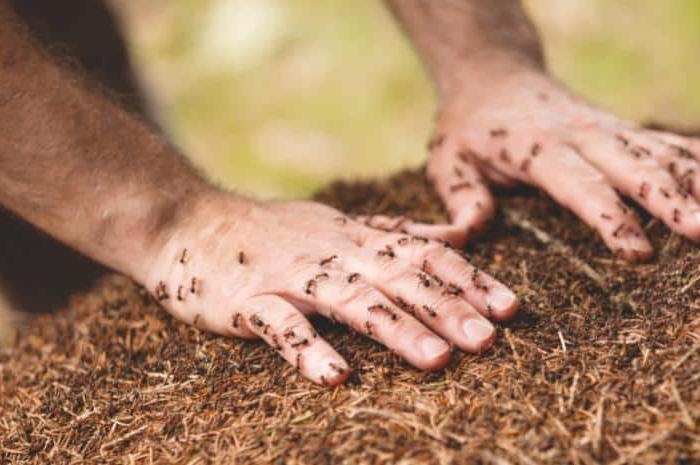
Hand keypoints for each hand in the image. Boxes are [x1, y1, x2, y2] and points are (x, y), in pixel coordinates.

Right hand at [141, 193, 518, 385]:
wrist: (188, 221)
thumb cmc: (275, 233)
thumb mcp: (343, 225)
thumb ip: (398, 233)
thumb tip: (459, 234)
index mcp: (360, 238)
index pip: (426, 253)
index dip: (469, 279)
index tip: (511, 308)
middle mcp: (334, 253)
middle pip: (399, 278)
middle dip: (447, 308)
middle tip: (489, 339)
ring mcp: (291, 276)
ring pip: (351, 300)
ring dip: (396, 330)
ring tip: (437, 360)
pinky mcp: (249, 301)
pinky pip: (280, 327)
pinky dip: (307, 350)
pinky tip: (336, 376)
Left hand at [363, 69, 699, 260]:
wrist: (495, 76)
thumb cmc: (470, 128)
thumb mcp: (449, 160)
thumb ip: (460, 197)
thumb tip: (465, 234)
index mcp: (538, 149)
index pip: (579, 185)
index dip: (611, 218)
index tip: (641, 252)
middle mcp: (583, 136)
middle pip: (636, 167)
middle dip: (674, 199)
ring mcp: (611, 130)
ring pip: (667, 153)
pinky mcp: (628, 131)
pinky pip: (678, 144)